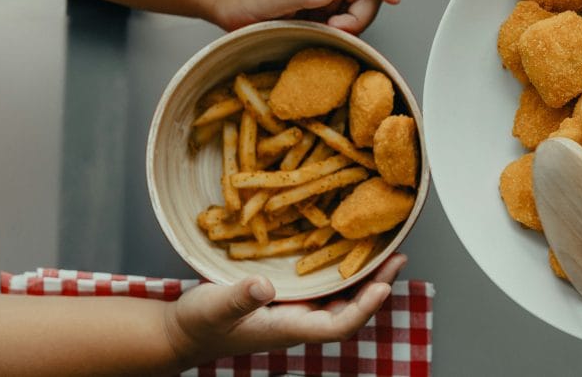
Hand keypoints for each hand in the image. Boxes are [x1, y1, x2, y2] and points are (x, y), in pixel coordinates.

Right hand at [163, 253, 406, 369]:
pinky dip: (342, 269)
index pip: (338, 326)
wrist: (182, 332)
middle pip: (350, 309)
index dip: (364, 309)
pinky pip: (325, 286)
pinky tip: (349, 249)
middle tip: (400, 257)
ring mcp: (295, 310)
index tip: (384, 288)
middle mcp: (299, 320)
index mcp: (288, 328)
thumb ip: (240, 298)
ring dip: (365, 276)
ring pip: (341, 296)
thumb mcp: (215, 307)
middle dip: (377, 286)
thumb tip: (266, 287)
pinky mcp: (288, 298)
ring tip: (387, 250)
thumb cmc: (197, 324)